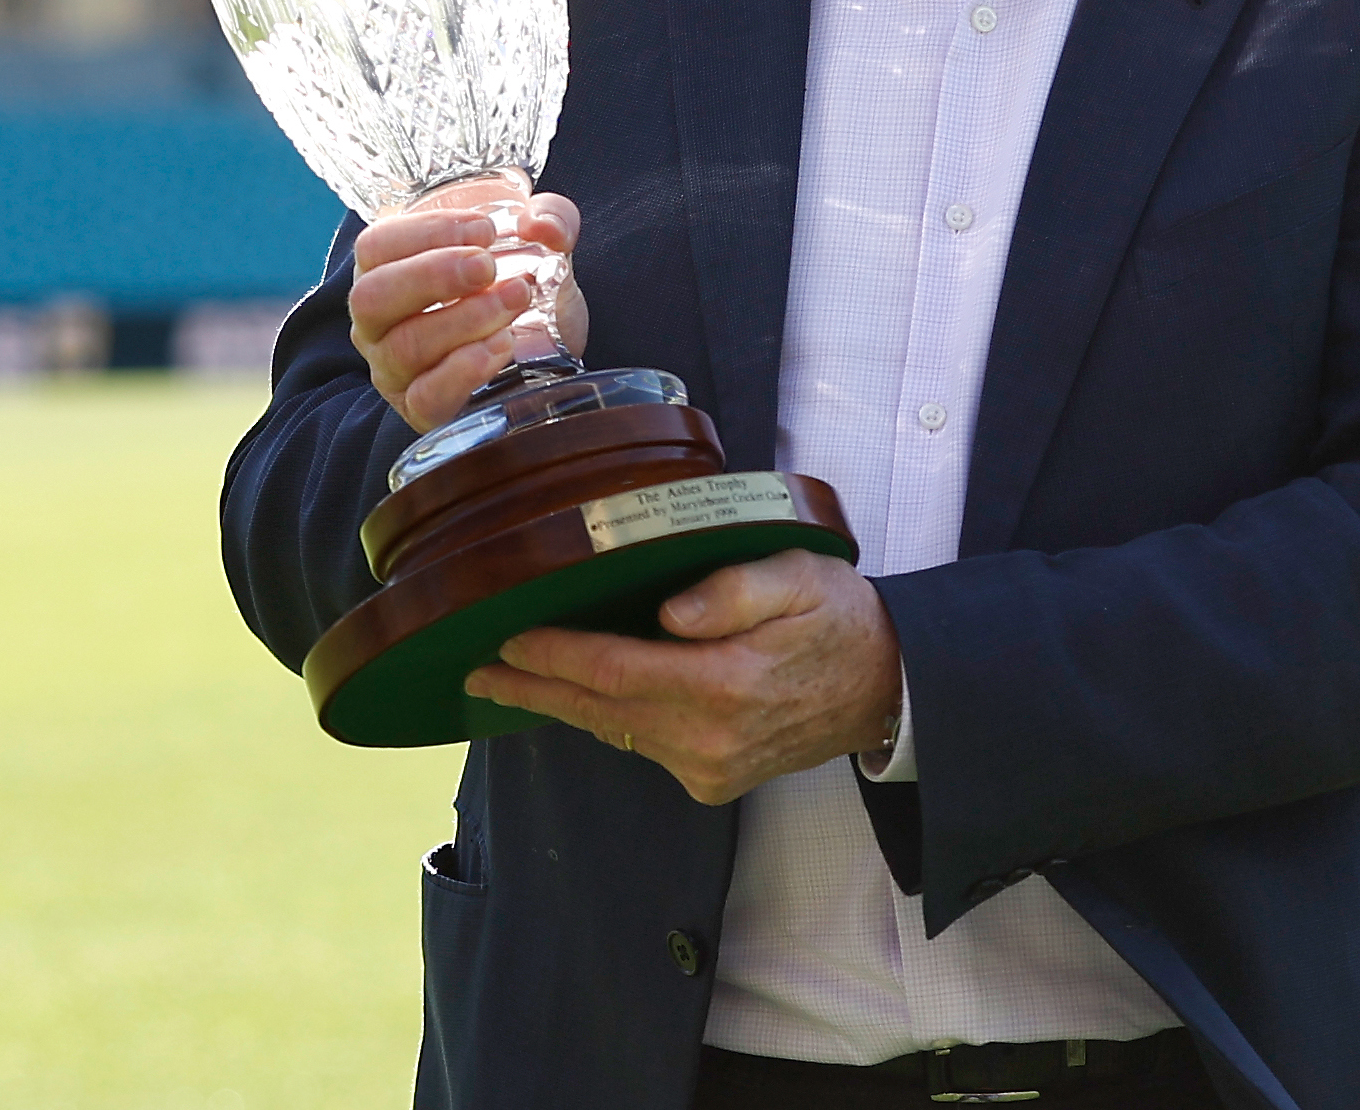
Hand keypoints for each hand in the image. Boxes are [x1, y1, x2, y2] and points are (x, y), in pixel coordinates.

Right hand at [346, 192, 586, 431]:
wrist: (542, 354)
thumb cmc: (517, 288)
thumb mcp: (540, 245)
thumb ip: (551, 220)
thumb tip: (541, 225)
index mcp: (387, 269)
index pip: (376, 246)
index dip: (425, 232)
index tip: (484, 230)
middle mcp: (378, 321)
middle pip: (370, 297)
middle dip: (433, 275)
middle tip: (488, 267)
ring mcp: (393, 369)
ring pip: (404, 346)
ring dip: (464, 320)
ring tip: (512, 302)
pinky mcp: (420, 410)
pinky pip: (426, 397)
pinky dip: (465, 370)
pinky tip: (502, 345)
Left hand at [465, 550, 902, 804]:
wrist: (885, 688)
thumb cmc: (838, 618)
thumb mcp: (797, 577)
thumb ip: (733, 590)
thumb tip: (670, 613)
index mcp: (723, 685)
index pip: (613, 671)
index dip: (553, 656)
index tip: (505, 641)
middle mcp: (706, 739)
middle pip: (597, 711)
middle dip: (532, 689)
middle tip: (475, 674)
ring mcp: (707, 767)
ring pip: (614, 731)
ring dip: (562, 705)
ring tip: (508, 683)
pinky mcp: (710, 781)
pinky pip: (641, 745)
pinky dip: (607, 719)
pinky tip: (581, 696)